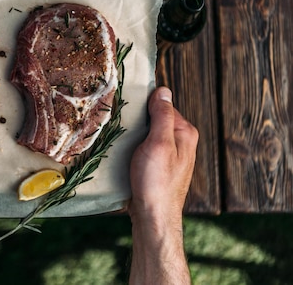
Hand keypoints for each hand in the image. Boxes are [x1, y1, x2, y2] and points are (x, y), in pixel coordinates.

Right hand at [128, 86, 197, 223]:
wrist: (153, 216)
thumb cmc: (156, 182)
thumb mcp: (159, 143)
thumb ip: (162, 116)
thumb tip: (163, 90)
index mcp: (185, 133)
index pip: (163, 106)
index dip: (145, 106)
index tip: (127, 108)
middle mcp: (181, 142)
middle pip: (155, 119)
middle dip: (138, 121)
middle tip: (122, 125)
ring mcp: (170, 155)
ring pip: (148, 134)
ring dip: (134, 135)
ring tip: (121, 140)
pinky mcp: (158, 166)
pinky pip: (145, 148)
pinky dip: (134, 147)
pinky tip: (124, 153)